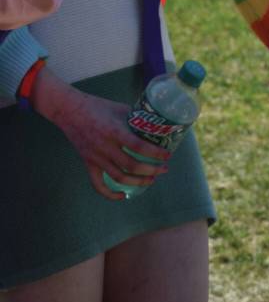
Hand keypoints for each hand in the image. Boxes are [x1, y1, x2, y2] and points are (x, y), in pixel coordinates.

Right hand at [30, 68, 170, 200]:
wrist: (68, 109)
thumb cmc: (97, 106)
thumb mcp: (120, 109)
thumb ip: (137, 120)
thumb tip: (156, 128)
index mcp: (114, 131)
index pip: (139, 147)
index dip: (156, 154)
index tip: (167, 155)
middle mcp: (104, 146)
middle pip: (132, 166)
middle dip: (152, 170)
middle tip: (164, 169)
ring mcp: (95, 156)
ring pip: (119, 177)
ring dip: (138, 182)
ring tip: (151, 180)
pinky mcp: (88, 162)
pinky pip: (98, 184)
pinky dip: (110, 194)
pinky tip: (124, 195)